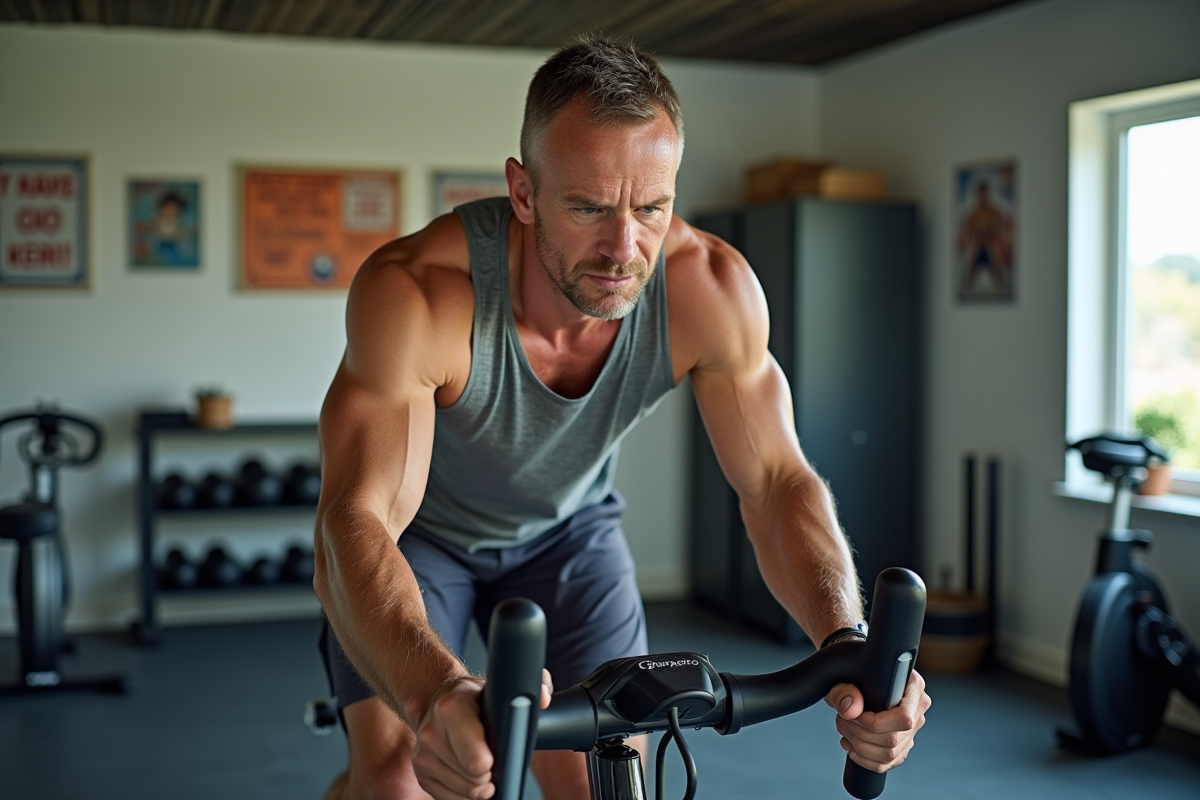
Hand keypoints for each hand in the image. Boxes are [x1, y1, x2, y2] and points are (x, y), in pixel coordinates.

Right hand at [411, 670, 553, 799]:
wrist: (439, 698)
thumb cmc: (476, 697)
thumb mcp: (503, 685)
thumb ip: (532, 684)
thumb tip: (543, 699)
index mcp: (452, 708)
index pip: (476, 759)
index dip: (493, 765)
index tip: (497, 759)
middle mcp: (431, 732)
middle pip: (474, 781)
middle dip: (489, 776)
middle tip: (493, 761)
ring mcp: (423, 754)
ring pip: (464, 792)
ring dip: (478, 786)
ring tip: (482, 766)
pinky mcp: (421, 772)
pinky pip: (450, 799)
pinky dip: (464, 793)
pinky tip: (469, 774)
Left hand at [825, 668, 929, 772]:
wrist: (855, 684)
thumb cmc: (852, 678)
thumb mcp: (844, 678)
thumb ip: (845, 691)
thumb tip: (850, 711)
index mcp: (913, 686)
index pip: (903, 718)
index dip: (875, 722)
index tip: (854, 715)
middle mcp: (917, 709)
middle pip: (894, 738)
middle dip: (860, 734)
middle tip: (842, 720)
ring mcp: (912, 730)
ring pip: (889, 753)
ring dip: (859, 746)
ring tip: (844, 729)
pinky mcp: (903, 745)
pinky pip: (887, 763)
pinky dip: (864, 759)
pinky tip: (850, 745)